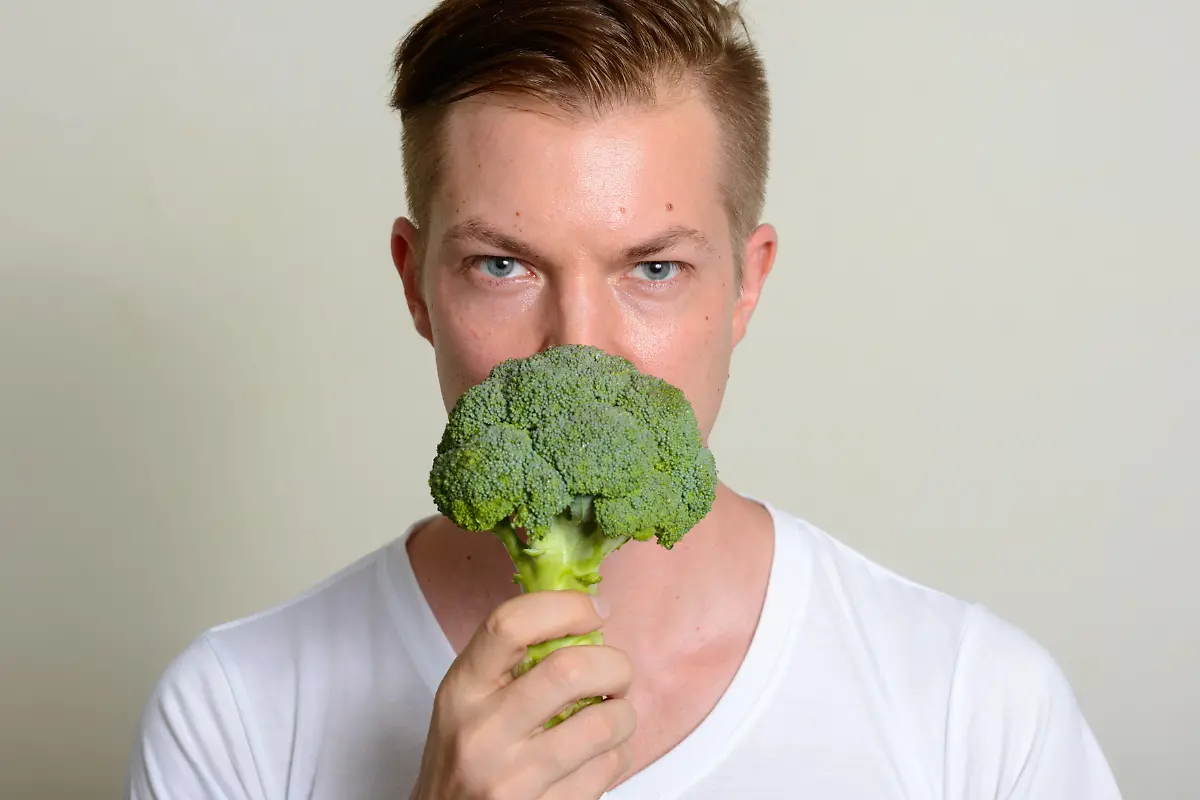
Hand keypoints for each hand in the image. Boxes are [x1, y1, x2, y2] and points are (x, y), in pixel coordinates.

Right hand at [409, 590, 636, 799]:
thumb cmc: (464, 755)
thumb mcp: (466, 700)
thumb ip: (510, 660)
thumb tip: (585, 614)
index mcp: (462, 690)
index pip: (511, 625)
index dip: (566, 607)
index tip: (594, 611)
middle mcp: (484, 732)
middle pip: (571, 671)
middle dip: (614, 664)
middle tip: (615, 673)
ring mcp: (514, 779)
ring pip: (604, 724)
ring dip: (624, 713)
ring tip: (612, 714)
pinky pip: (610, 768)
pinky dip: (619, 753)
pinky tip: (601, 752)